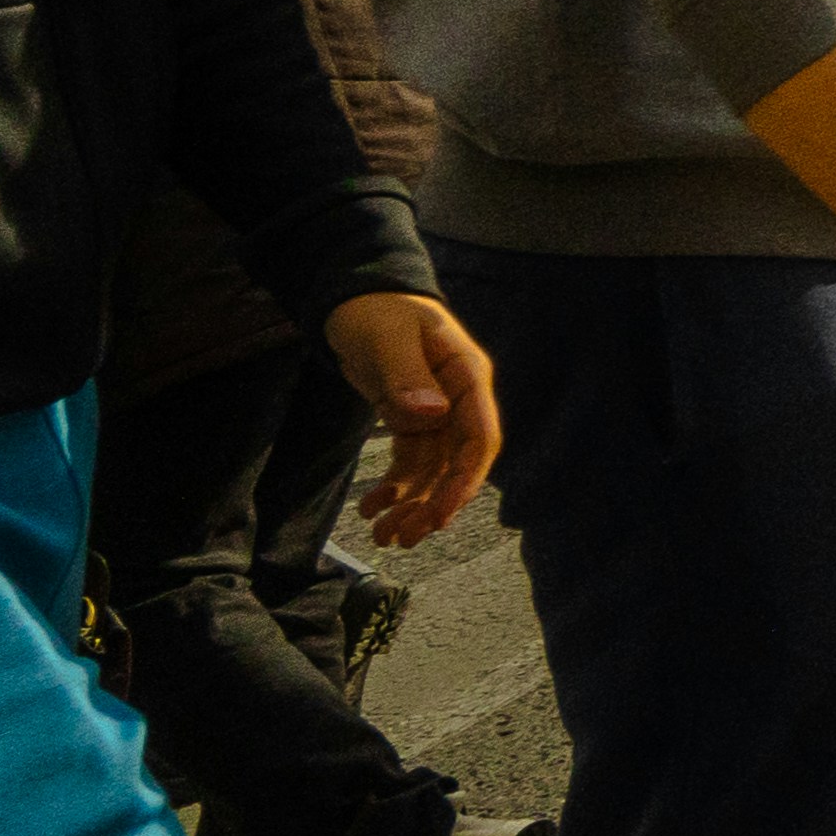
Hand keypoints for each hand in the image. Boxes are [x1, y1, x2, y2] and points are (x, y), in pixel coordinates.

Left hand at [318, 292, 499, 540]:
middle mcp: (458, 401)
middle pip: (457, 465)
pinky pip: (411, 464)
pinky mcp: (413, 422)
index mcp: (467, 377)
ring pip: (433, 473)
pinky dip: (394, 489)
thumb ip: (408, 377)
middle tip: (404, 537)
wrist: (355, 298)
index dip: (464, 481)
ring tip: (383, 536)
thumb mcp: (388, 339)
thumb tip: (432, 415)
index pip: (480, 438)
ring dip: (411, 506)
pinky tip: (371, 508)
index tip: (441, 514)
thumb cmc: (376, 310)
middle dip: (432, 505)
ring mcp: (437, 414)